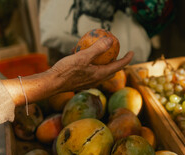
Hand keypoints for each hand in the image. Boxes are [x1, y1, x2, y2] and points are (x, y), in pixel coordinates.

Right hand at [2, 38, 133, 105]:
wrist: (52, 83)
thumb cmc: (67, 70)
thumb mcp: (83, 56)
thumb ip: (98, 49)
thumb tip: (111, 40)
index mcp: (100, 75)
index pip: (119, 66)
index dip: (127, 59)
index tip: (132, 52)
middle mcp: (96, 80)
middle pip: (111, 71)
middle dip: (117, 63)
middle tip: (117, 54)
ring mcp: (89, 82)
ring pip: (101, 72)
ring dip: (104, 64)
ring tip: (100, 54)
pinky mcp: (81, 82)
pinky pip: (91, 72)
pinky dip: (91, 64)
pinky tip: (82, 56)